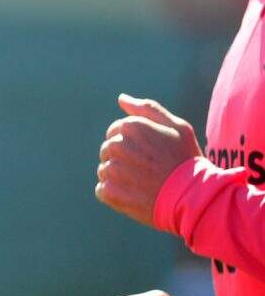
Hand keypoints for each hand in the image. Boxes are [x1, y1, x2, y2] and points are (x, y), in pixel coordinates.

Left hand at [95, 94, 201, 226]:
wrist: (193, 197)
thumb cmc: (187, 160)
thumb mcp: (177, 127)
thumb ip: (147, 110)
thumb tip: (122, 98)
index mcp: (131, 127)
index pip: (115, 131)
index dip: (132, 143)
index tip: (148, 154)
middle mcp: (116, 145)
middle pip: (108, 150)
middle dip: (124, 158)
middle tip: (148, 170)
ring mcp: (111, 169)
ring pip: (105, 170)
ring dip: (119, 177)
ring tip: (144, 183)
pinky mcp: (109, 191)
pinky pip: (103, 190)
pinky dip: (116, 194)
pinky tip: (136, 195)